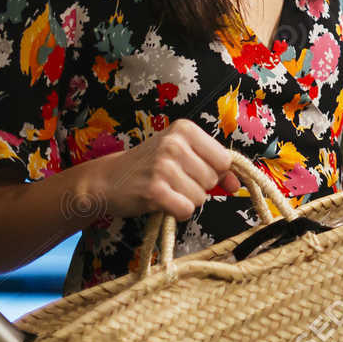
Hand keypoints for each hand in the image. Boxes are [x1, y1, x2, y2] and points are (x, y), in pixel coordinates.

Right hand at [88, 119, 241, 219]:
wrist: (106, 179)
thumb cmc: (149, 166)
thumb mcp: (181, 155)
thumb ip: (213, 167)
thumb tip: (236, 185)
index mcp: (185, 129)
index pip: (224, 159)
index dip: (215, 172)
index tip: (195, 172)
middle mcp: (175, 144)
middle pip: (213, 179)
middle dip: (198, 186)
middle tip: (173, 181)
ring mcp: (163, 167)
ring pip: (201, 197)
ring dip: (185, 200)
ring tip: (165, 189)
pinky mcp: (154, 191)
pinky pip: (186, 210)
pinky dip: (176, 212)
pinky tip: (161, 201)